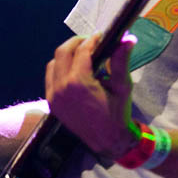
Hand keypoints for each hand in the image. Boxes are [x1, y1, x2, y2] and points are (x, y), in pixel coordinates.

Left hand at [45, 32, 137, 157]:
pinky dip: (59, 68)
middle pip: (63, 52)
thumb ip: (121, 60)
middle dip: (76, 42)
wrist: (107, 141)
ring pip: (54, 63)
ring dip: (66, 54)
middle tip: (90, 41)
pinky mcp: (51, 102)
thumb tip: (127, 38)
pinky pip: (50, 77)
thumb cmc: (117, 113)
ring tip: (81, 54)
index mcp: (80, 82)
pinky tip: (72, 69)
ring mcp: (54, 95)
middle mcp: (62, 87)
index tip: (100, 36)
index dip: (92, 40)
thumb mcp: (122, 86)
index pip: (82, 50)